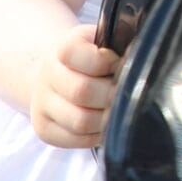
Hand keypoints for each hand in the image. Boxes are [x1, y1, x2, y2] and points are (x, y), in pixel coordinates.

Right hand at [26, 23, 121, 148]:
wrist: (59, 72)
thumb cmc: (94, 57)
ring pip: (80, 121)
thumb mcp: (104, 41)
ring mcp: (42, 104)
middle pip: (81, 91)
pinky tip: (105, 123)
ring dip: (106, 118)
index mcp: (63, 48)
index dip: (106, 61)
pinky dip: (96, 135)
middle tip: (128, 93)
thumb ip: (120, 44)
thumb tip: (140, 54)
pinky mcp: (44, 128)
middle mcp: (47, 75)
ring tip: (119, 110)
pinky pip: (75, 139)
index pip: (76, 53)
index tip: (120, 63)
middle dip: (111, 95)